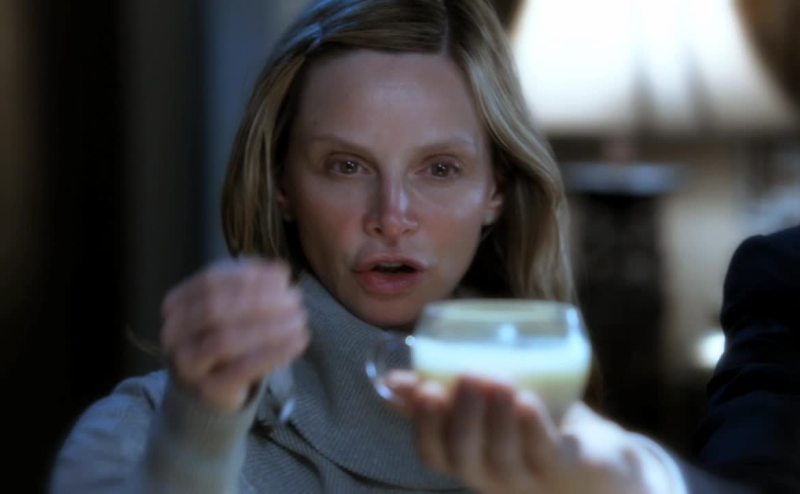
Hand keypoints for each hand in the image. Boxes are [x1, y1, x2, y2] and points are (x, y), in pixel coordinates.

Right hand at [160, 258, 308, 413]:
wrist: (212, 386)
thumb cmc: (226, 334)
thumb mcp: (235, 303)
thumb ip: (254, 282)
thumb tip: (280, 271)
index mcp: (176, 304)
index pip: (210, 281)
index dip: (248, 277)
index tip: (283, 279)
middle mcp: (174, 333)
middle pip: (215, 309)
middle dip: (260, 302)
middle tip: (295, 300)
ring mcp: (187, 364)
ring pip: (226, 340)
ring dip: (269, 328)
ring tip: (300, 320)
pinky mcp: (208, 389)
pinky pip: (242, 369)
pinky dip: (274, 352)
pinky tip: (299, 342)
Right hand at [387, 374, 657, 493]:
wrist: (602, 461)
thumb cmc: (537, 432)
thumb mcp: (489, 411)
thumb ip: (447, 397)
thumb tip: (392, 382)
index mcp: (470, 459)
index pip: (434, 454)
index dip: (424, 426)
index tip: (425, 389)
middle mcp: (493, 476)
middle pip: (465, 458)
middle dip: (463, 417)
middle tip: (468, 375)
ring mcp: (531, 479)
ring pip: (503, 457)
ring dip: (496, 417)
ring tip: (497, 379)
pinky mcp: (568, 469)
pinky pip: (546, 454)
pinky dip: (533, 427)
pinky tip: (525, 401)